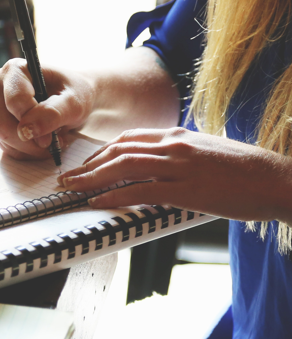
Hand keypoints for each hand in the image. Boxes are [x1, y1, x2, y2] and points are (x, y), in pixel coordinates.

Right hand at [0, 59, 94, 159]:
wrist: (70, 97)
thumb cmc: (73, 93)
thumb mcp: (74, 102)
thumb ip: (53, 113)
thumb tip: (27, 130)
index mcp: (15, 69)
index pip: (15, 103)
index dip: (34, 124)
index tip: (52, 137)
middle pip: (3, 125)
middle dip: (29, 142)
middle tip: (52, 144)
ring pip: (1, 138)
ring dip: (27, 148)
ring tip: (48, 141)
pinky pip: (2, 144)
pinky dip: (22, 150)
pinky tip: (38, 142)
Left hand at [57, 127, 291, 222]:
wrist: (277, 179)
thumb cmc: (244, 170)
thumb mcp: (206, 151)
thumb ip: (179, 154)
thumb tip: (158, 164)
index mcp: (178, 135)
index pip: (128, 138)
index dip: (101, 152)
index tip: (86, 164)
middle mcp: (174, 145)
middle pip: (118, 150)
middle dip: (88, 165)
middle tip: (67, 178)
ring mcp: (179, 165)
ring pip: (123, 167)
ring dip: (91, 179)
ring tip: (72, 189)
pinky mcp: (186, 189)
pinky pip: (140, 191)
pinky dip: (114, 196)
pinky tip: (97, 203)